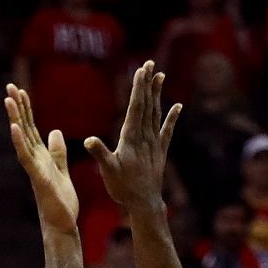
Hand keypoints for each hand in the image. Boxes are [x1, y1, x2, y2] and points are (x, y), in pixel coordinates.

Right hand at [4, 84, 78, 232]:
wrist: (62, 225)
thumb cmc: (61, 202)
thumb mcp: (62, 169)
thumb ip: (57, 151)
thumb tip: (54, 131)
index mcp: (41, 157)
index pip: (31, 128)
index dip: (26, 109)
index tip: (20, 90)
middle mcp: (34, 160)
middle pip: (24, 129)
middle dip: (18, 108)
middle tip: (9, 86)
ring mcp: (34, 169)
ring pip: (22, 139)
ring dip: (15, 119)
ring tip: (9, 100)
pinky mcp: (38, 179)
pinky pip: (27, 158)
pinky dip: (20, 142)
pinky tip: (14, 127)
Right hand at [84, 61, 181, 212]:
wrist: (144, 203)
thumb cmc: (123, 187)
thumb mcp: (108, 171)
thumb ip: (100, 154)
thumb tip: (89, 140)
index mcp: (131, 138)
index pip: (136, 107)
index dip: (139, 88)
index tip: (141, 70)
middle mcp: (145, 137)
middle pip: (147, 105)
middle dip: (148, 84)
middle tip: (150, 64)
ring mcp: (154, 143)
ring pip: (156, 113)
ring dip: (158, 94)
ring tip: (160, 76)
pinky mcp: (160, 151)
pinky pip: (167, 130)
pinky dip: (172, 117)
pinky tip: (178, 106)